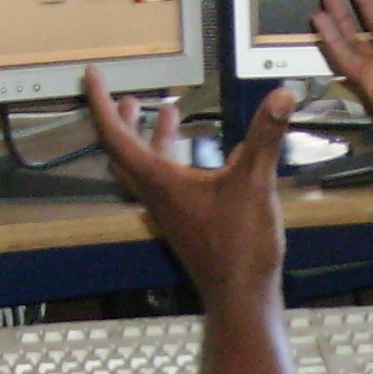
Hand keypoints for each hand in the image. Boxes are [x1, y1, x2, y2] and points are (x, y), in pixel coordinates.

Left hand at [83, 70, 293, 304]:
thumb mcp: (254, 184)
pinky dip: (178, 160)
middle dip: (122, 120)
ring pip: (147, 168)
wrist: (240, 297)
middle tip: (127, 97)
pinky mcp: (186, 221)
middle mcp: (157, 195)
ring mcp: (170, 210)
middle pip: (124, 152)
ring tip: (170, 113)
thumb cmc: (238, 249)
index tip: (91, 76)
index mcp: (160, 182)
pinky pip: (170, 183)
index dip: (101, 102)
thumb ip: (265, 137)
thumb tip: (281, 95)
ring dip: (152, 138)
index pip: (116, 135)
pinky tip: (211, 154)